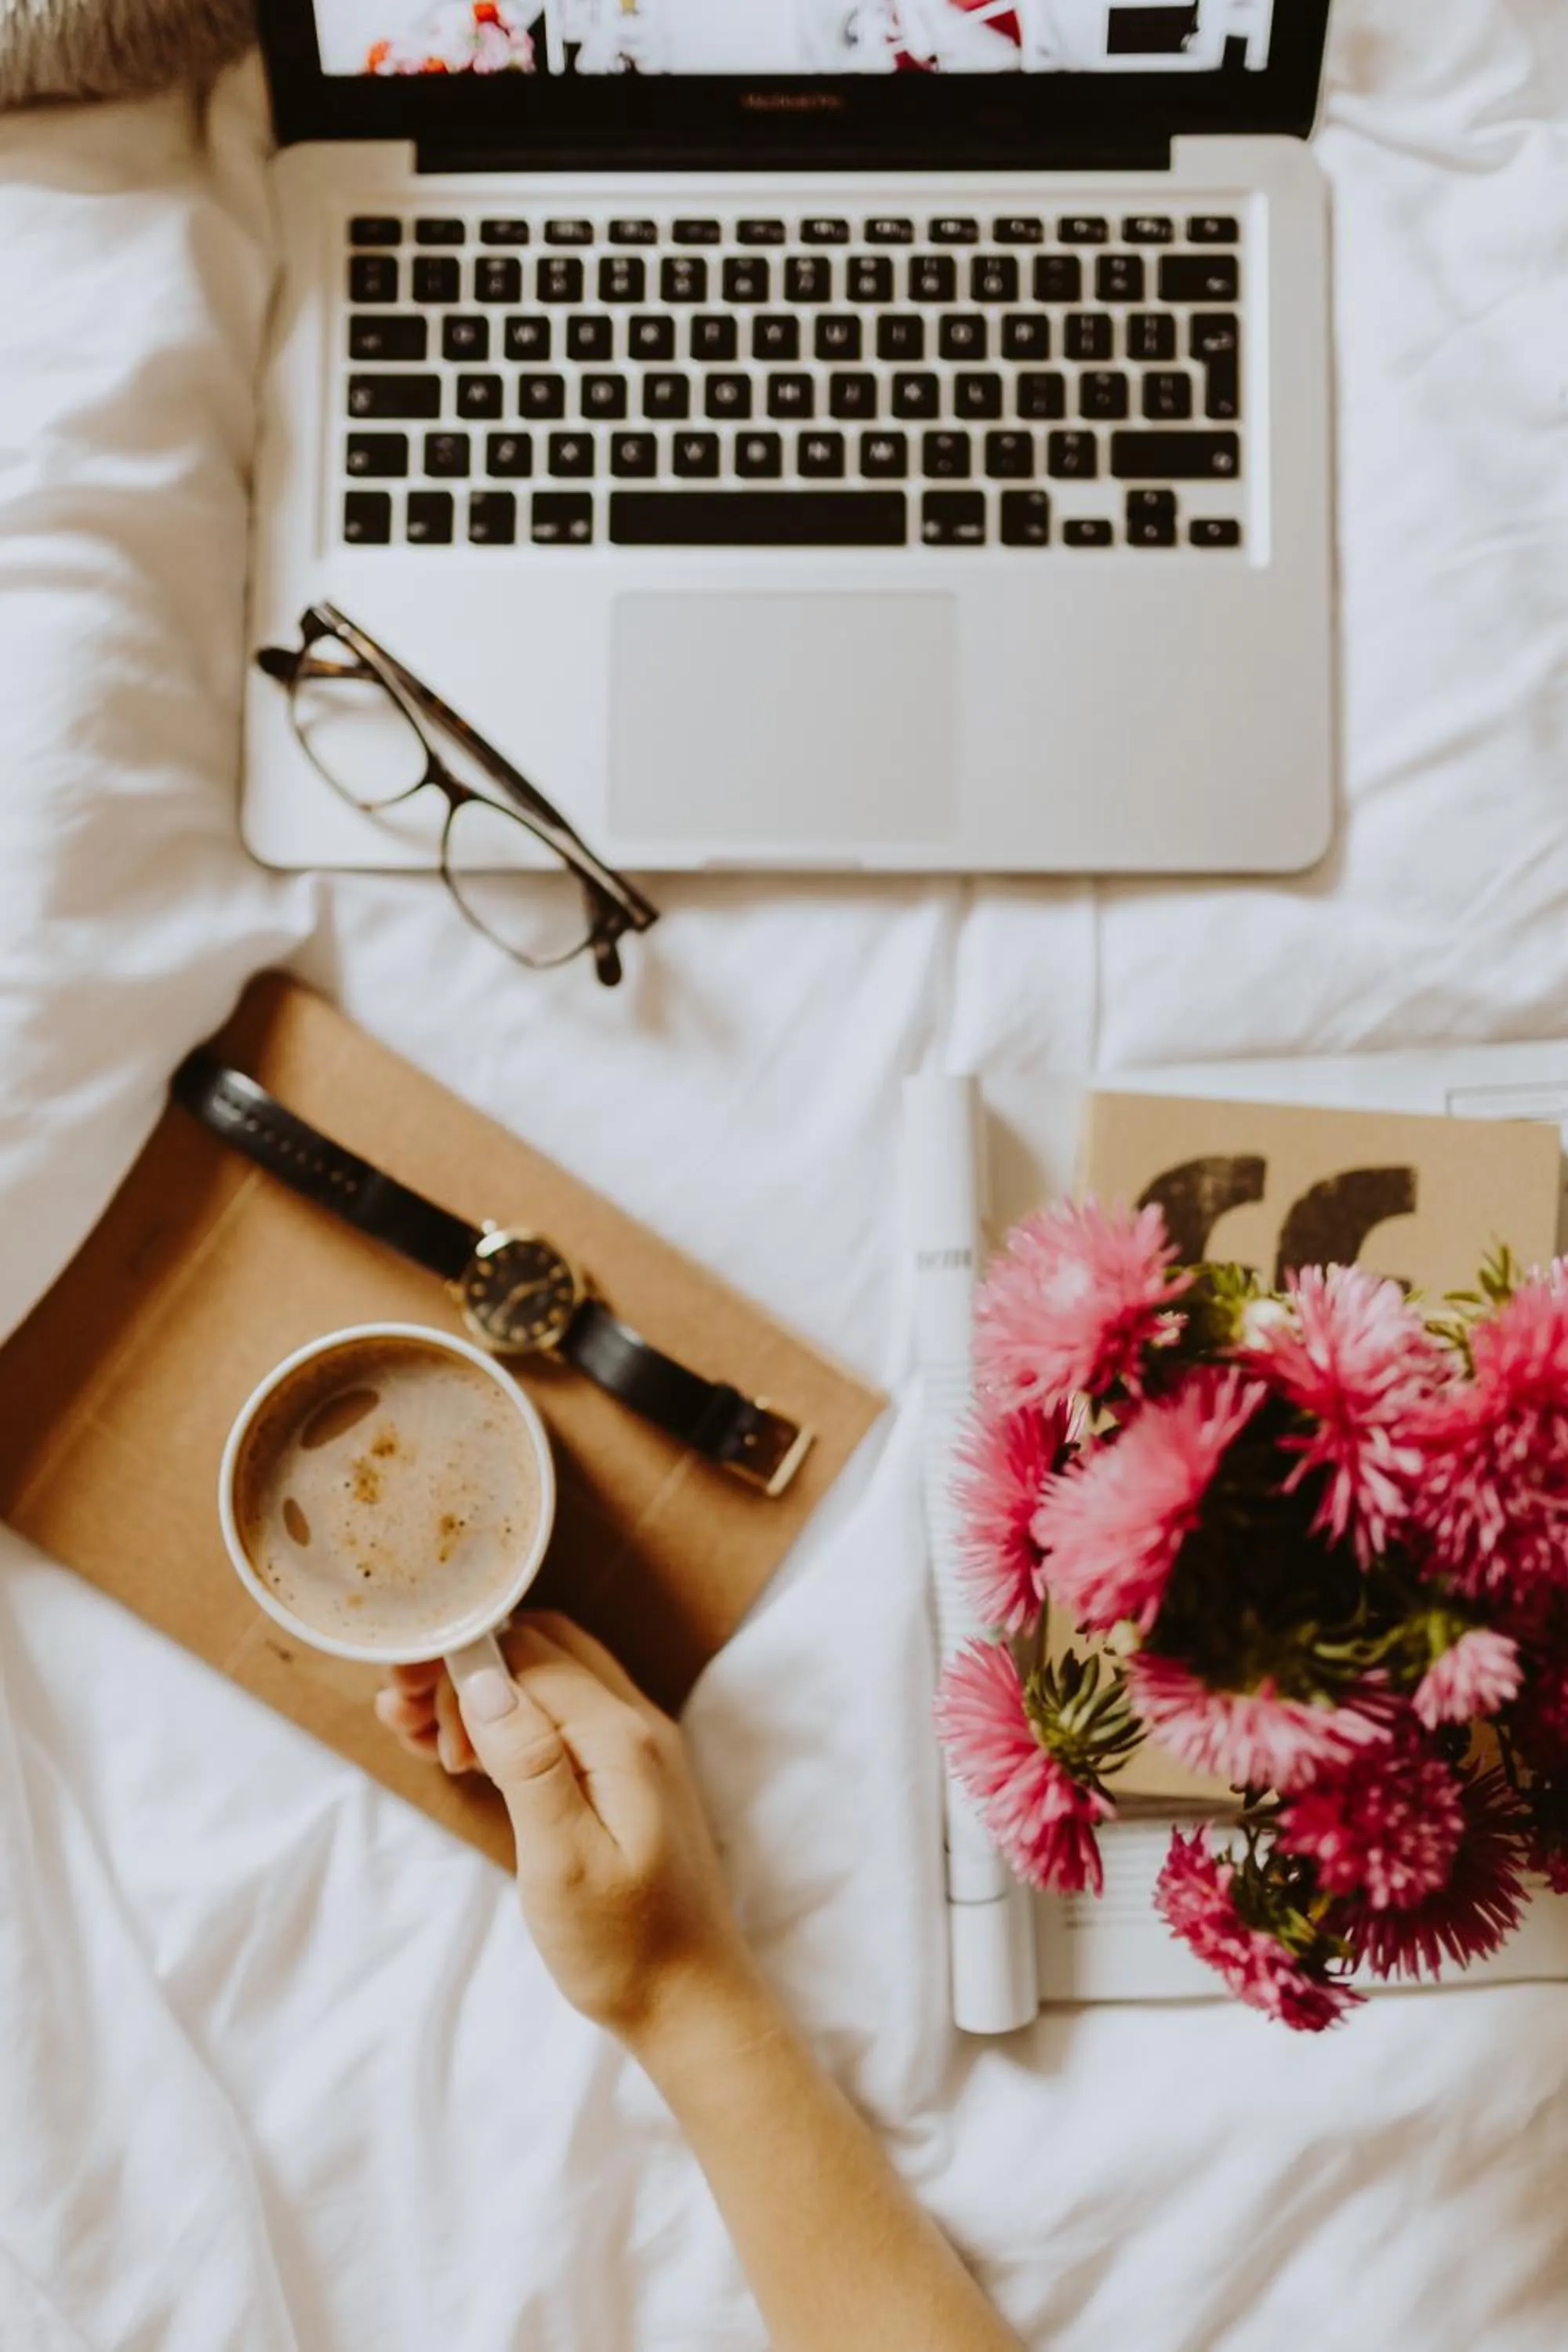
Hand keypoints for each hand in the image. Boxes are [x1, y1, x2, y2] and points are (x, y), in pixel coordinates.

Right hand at [376, 1614, 761, 2050]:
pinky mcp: (626, 1777)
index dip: (461, 1672)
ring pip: (548, 1681)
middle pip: (539, 1651)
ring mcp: (636, 1748)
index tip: (407, 1714)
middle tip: (404, 1719)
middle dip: (466, 1670)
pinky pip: (561, 1720)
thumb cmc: (624, 1947)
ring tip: (420, 1738)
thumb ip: (528, 1762)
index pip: (528, 1656)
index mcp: (622, 1736)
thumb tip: (484, 1679)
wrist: (691, 2005)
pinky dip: (509, 1724)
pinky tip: (464, 1756)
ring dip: (483, 1694)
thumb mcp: (563, 1861)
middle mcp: (637, 1724)